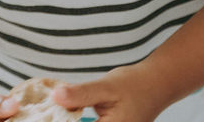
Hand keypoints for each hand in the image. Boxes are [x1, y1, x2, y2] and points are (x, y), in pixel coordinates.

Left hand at [51, 66, 167, 121]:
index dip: (60, 120)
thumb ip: (81, 94)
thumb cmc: (135, 85)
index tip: (47, 112)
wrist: (156, 85)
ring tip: (61, 107)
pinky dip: (77, 118)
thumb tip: (55, 96)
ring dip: (69, 118)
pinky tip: (70, 110)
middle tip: (51, 107)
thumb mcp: (106, 86)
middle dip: (64, 118)